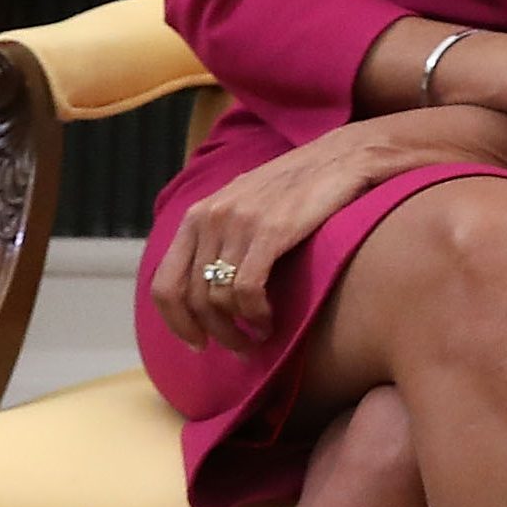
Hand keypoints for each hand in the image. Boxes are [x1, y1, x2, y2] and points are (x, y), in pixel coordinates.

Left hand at [151, 125, 380, 353]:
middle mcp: (210, 217)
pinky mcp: (270, 230)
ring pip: (219, 300)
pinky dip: (257, 316)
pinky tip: (270, 321)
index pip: (164, 284)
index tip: (197, 343)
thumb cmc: (297, 187)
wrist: (342, 157)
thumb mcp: (243, 205)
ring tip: (260, 338)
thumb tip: (206, 287)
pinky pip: (248, 291)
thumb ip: (219, 237)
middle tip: (238, 350)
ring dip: (238, 331)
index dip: (176, 323)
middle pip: (192, 299)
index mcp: (198, 214)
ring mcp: (239, 223)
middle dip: (214, 334)